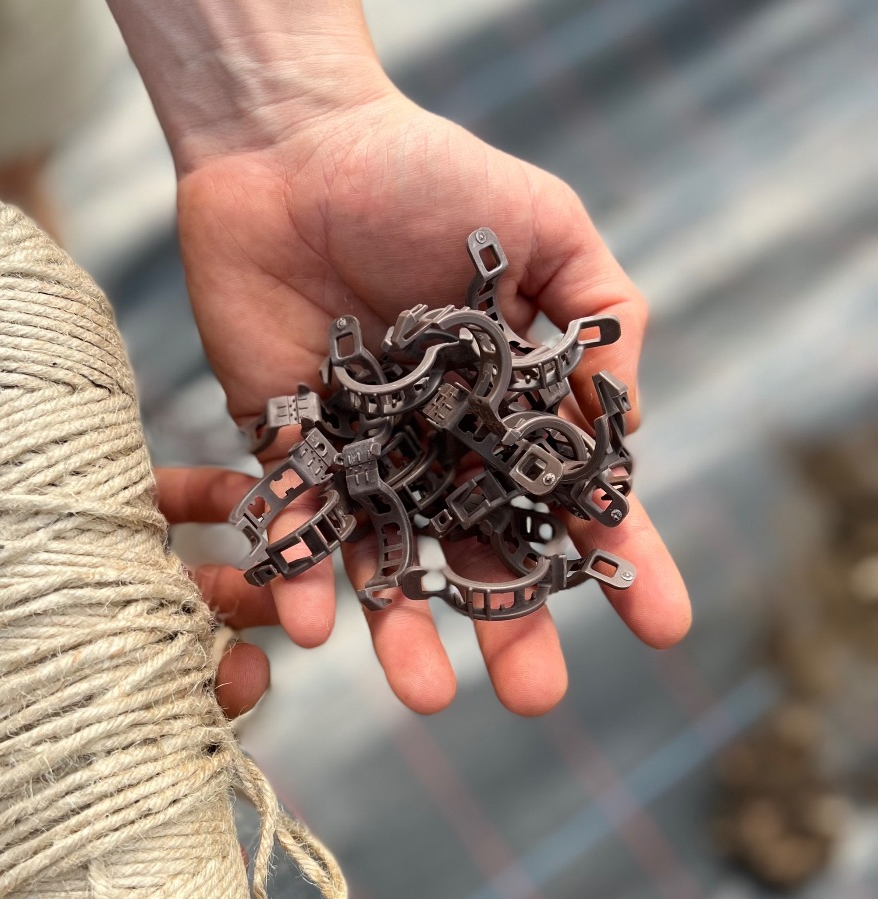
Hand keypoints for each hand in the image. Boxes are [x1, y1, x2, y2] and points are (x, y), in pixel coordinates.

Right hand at [0, 273, 272, 898]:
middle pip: (159, 658)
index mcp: (7, 691)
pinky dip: (211, 495)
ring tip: (277, 584)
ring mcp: (66, 552)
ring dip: (240, 585)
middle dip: (222, 665)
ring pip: (179, 578)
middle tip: (253, 670)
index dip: (168, 743)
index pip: (106, 733)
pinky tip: (245, 497)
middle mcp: (51, 627)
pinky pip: (158, 491)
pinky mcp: (65, 481)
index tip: (216, 746)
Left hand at [176, 88, 690, 715]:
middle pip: (483, 554)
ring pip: (390, 562)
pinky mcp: (288, 446)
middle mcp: (441, 447)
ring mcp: (364, 455)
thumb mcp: (544, 229)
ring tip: (425, 697)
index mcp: (510, 409)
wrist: (295, 150)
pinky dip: (303, 573)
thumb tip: (630, 426)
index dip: (620, 560)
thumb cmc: (426, 177)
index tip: (663, 627)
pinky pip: (297, 523)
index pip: (574, 497)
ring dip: (406, 633)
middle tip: (535, 696)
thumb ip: (600, 319)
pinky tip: (314, 626)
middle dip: (513, 627)